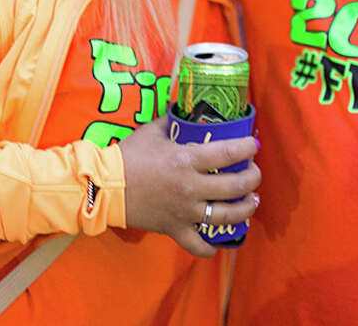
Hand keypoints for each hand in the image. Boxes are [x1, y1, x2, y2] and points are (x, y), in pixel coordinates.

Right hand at [117, 117, 261, 257]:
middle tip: (255, 173)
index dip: (247, 148)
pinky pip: (197, 245)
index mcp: (186, 160)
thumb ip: (171, 120)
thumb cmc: (127, 156)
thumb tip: (183, 110)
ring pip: (225, 216)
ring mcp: (184, 211)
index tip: (254, 144)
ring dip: (245, 210)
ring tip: (252, 202)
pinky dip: (209, 247)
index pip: (228, 153)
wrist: (102, 187)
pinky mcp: (174, 229)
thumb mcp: (152, 131)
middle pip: (235, 186)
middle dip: (252, 178)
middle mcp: (190, 187)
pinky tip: (219, 242)